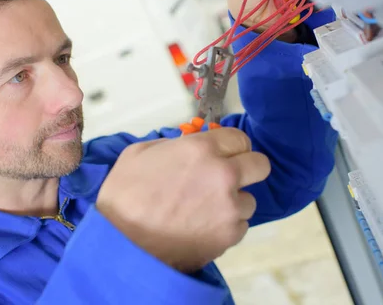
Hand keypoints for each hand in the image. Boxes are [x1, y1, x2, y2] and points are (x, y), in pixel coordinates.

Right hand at [96, 128, 269, 272]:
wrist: (121, 242)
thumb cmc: (124, 194)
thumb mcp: (140, 152)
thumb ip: (173, 144)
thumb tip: (188, 147)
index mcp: (201, 149)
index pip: (240, 138)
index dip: (231, 147)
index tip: (223, 156)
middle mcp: (224, 174)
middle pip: (260, 165)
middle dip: (246, 169)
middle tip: (226, 179)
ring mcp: (230, 207)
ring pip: (250, 200)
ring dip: (233, 203)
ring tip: (206, 211)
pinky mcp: (230, 236)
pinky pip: (240, 226)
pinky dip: (226, 227)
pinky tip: (202, 228)